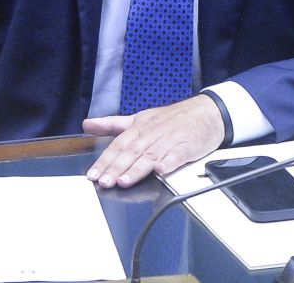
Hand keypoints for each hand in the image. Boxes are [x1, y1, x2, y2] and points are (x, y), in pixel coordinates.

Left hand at [83, 94, 224, 187]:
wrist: (205, 111)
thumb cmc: (171, 118)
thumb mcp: (139, 118)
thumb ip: (112, 124)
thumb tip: (88, 124)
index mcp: (139, 127)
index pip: (119, 145)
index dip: (105, 160)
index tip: (93, 174)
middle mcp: (152, 132)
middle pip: (132, 151)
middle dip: (117, 167)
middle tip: (104, 182)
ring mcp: (170, 138)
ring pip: (151, 154)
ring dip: (137, 168)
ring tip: (125, 181)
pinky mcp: (188, 145)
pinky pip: (177, 154)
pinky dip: (169, 162)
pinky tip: (161, 171)